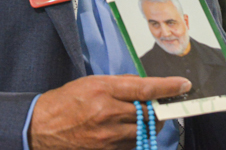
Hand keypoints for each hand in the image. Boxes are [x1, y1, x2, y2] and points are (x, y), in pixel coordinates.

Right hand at [28, 74, 190, 149]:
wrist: (42, 128)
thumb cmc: (66, 102)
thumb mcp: (91, 83)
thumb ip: (120, 84)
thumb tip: (145, 86)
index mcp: (104, 91)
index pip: (145, 89)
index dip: (168, 87)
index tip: (183, 85)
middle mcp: (108, 114)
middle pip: (149, 113)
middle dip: (158, 110)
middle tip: (158, 106)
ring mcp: (108, 137)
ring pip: (145, 132)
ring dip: (149, 125)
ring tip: (139, 119)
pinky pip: (133, 145)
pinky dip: (136, 138)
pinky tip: (126, 132)